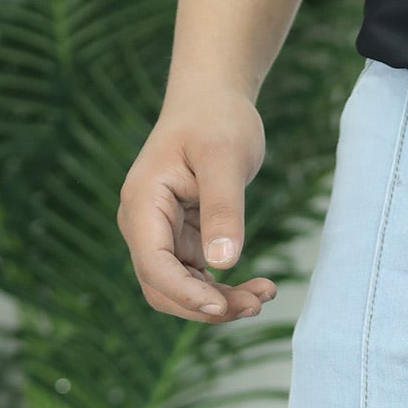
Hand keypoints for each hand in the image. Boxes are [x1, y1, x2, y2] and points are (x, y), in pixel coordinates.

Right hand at [118, 84, 276, 321]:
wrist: (213, 101)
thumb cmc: (216, 119)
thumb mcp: (226, 159)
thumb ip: (224, 210)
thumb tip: (224, 264)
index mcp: (142, 204)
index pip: (153, 266)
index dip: (185, 295)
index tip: (223, 306)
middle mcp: (143, 225)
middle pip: (164, 289)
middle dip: (207, 305)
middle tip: (257, 303)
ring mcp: (161, 236)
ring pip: (183, 290)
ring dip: (221, 302)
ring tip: (265, 294)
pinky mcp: (182, 241)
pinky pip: (199, 279)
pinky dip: (226, 289)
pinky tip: (258, 287)